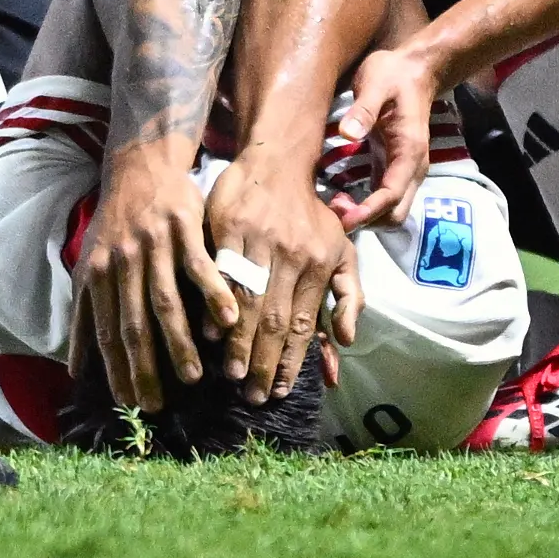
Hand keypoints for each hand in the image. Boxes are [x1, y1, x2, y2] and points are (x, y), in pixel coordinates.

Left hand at [73, 142, 233, 417]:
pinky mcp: (182, 226)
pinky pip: (200, 266)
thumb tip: (74, 368)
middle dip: (146, 368)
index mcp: (99, 276)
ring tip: (192, 376)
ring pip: (166, 300)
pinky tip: (228, 321)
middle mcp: (123, 263)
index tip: (130, 404)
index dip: (117, 370)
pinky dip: (213, 294)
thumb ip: (81, 316)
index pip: (107, 333)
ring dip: (179, 341)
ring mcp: (153, 244)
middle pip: (134, 324)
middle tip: (160, 404)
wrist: (140, 166)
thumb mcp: (89, 266)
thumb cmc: (114, 224)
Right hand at [201, 154, 356, 405]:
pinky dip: (216, 304)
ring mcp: (257, 241)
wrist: (277, 162)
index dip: (292, 360)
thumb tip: (346, 339)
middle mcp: (289, 255)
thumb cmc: (310, 214)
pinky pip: (220, 274)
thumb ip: (348, 294)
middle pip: (274, 319)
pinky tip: (209, 332)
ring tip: (232, 374)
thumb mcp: (341, 250)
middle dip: (264, 362)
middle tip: (253, 395)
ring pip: (247, 301)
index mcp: (317, 263)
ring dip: (239, 342)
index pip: (303, 323)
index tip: (281, 390)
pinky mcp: (228, 228)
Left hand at [324, 43, 443, 230]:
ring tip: (333, 206)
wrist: (415, 68)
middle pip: (395, 214)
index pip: (392, 195)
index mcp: (409, 151)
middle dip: (367, 221)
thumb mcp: (376, 83)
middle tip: (333, 211)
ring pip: (391, 211)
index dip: (369, 211)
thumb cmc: (394, 74)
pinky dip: (366, 207)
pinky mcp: (393, 167)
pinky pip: (383, 199)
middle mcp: (412, 168)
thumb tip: (347, 134)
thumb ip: (363, 110)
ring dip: (366, 217)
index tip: (342, 217)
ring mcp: (404, 170)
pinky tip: (342, 198)